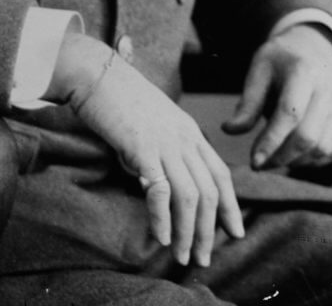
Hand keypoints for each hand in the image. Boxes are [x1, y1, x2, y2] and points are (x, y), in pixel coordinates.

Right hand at [47, 34, 244, 266]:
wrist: (96, 73)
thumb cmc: (118, 98)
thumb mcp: (153, 123)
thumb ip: (163, 151)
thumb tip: (156, 186)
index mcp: (189, 130)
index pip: (220, 173)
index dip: (231, 206)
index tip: (234, 232)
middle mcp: (183, 137)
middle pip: (210, 191)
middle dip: (210, 230)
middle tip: (203, 258)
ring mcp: (165, 142)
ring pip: (190, 196)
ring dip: (189, 232)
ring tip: (183, 256)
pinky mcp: (142, 147)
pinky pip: (161, 191)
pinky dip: (163, 218)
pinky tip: (162, 237)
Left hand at [222, 24, 331, 169]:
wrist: (314, 44)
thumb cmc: (281, 59)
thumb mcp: (259, 70)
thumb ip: (247, 102)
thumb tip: (229, 130)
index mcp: (303, 71)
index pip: (289, 114)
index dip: (271, 141)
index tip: (254, 161)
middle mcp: (329, 88)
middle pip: (309, 136)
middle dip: (282, 157)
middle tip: (261, 164)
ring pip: (325, 148)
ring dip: (298, 162)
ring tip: (276, 158)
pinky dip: (317, 160)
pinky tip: (297, 156)